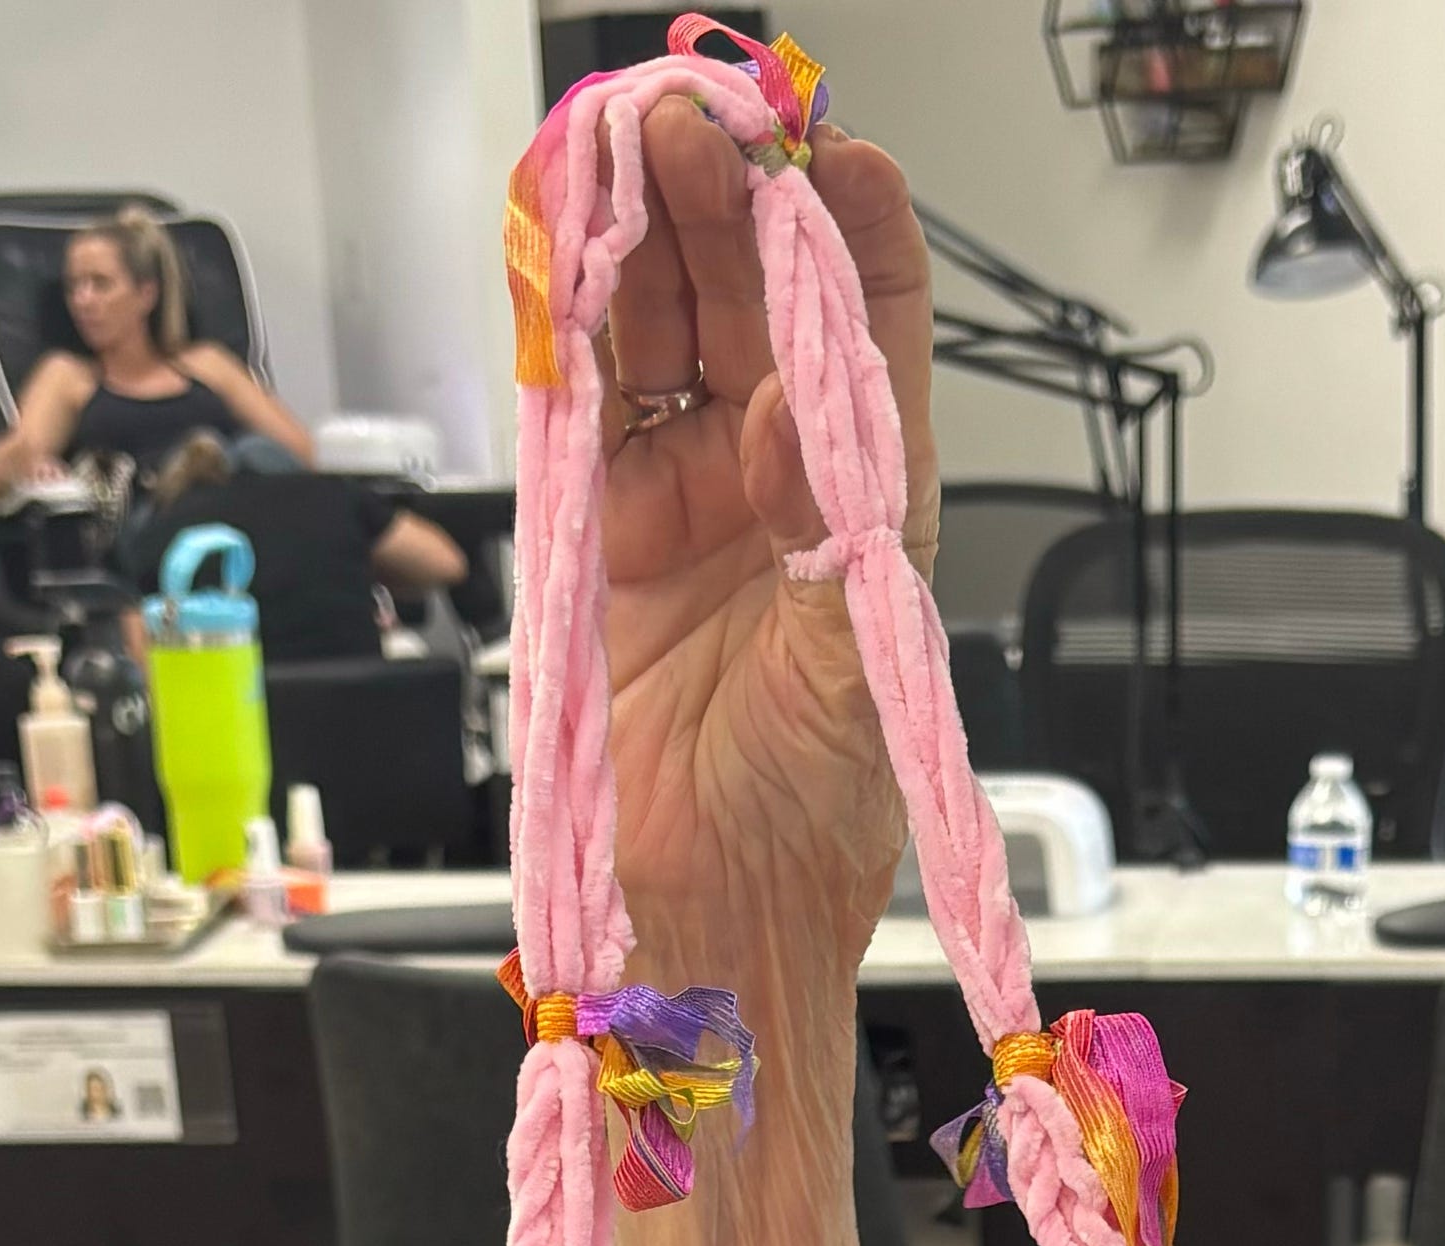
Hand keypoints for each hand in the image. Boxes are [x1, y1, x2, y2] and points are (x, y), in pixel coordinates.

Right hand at [596, 99, 937, 993]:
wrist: (710, 918)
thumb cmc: (809, 819)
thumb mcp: (850, 673)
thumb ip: (825, 536)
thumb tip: (787, 410)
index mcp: (868, 504)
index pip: (871, 334)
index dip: (852, 235)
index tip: (829, 156)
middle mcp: (781, 486)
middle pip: (757, 305)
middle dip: (728, 204)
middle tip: (697, 128)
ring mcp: (685, 500)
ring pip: (667, 331)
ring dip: (648, 239)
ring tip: (628, 155)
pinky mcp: (598, 532)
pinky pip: (587, 401)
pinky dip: (575, 322)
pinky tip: (573, 248)